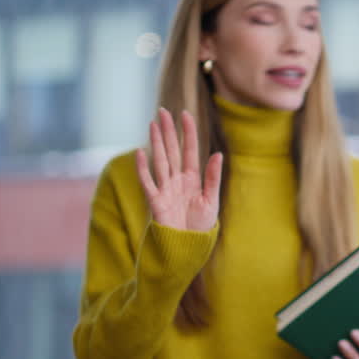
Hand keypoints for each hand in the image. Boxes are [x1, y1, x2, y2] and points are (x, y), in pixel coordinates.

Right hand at [135, 107, 223, 231]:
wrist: (189, 246)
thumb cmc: (201, 226)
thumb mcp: (211, 200)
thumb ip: (213, 177)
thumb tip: (217, 154)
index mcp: (193, 178)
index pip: (189, 150)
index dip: (187, 132)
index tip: (185, 114)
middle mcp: (177, 180)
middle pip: (171, 150)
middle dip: (168, 131)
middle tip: (162, 111)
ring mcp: (165, 188)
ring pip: (160, 160)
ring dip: (156, 142)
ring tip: (153, 123)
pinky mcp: (156, 200)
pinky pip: (148, 181)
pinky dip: (143, 168)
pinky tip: (140, 151)